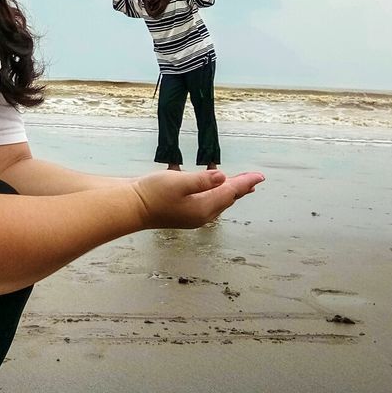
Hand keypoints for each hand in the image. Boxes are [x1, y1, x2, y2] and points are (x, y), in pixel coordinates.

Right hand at [131, 169, 264, 229]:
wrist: (131, 207)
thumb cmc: (153, 194)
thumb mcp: (178, 182)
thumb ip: (202, 180)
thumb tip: (223, 177)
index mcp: (203, 208)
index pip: (230, 192)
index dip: (245, 183)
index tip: (260, 177)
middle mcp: (201, 215)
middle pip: (226, 198)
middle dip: (240, 187)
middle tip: (254, 179)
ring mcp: (192, 215)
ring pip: (217, 201)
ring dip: (228, 190)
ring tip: (240, 184)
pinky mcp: (184, 212)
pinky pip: (207, 201)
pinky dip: (214, 192)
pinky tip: (212, 187)